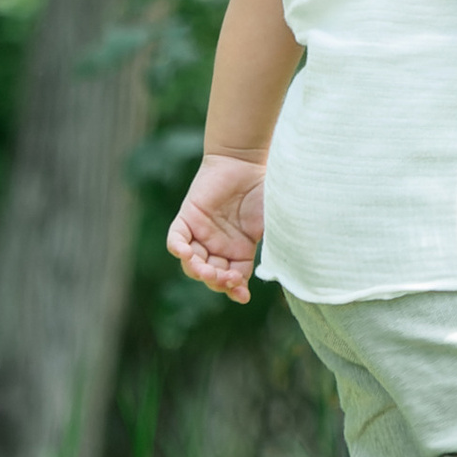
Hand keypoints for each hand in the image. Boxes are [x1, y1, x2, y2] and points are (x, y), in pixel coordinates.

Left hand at [166, 151, 266, 302]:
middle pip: (212, 275)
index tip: (242, 296)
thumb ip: (273, 246)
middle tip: (227, 278)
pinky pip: (176, 239)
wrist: (246, 159)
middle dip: (218, 282)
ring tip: (207, 271)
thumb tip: (281, 272)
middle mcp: (219, 246)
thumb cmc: (263, 189)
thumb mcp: (271, 224)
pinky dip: (179, 249)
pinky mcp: (187, 217)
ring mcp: (201, 233)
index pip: (234, 280)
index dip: (236, 291)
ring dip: (199, 271)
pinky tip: (186, 253)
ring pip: (192, 263)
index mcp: (240, 251)